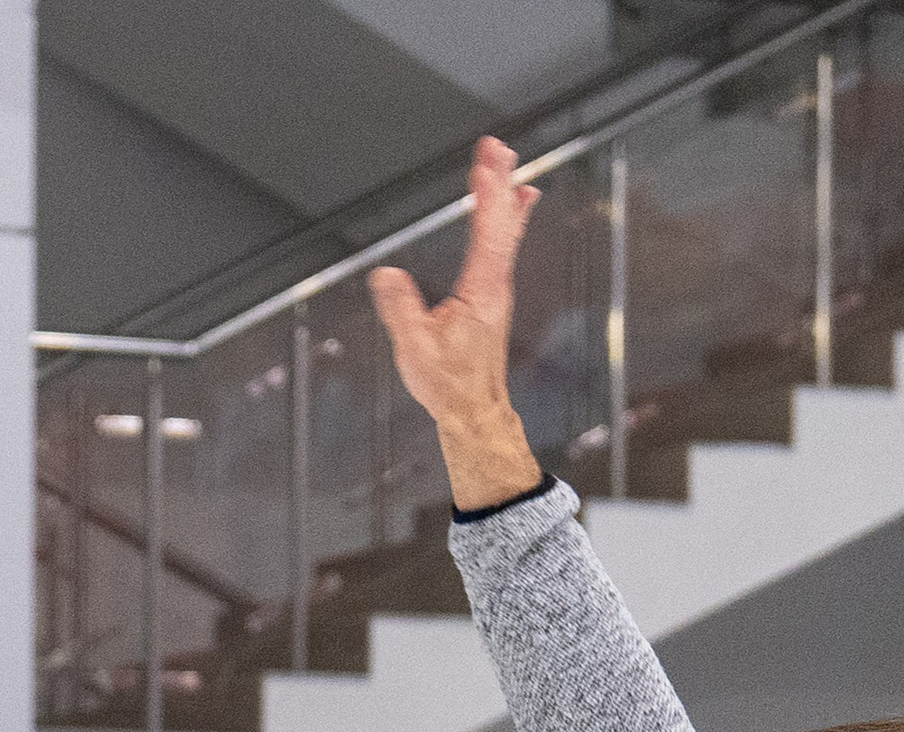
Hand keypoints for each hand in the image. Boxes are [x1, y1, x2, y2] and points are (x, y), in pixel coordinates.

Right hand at [367, 135, 545, 509]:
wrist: (474, 412)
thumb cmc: (450, 386)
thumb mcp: (416, 350)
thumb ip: (401, 310)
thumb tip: (387, 274)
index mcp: (480, 292)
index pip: (487, 231)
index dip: (488, 193)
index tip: (487, 160)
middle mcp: (495, 285)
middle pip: (503, 223)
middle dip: (501, 182)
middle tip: (501, 147)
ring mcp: (496, 289)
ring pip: (507, 232)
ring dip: (507, 195)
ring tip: (512, 164)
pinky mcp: (493, 295)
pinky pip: (504, 244)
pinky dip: (509, 217)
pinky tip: (516, 205)